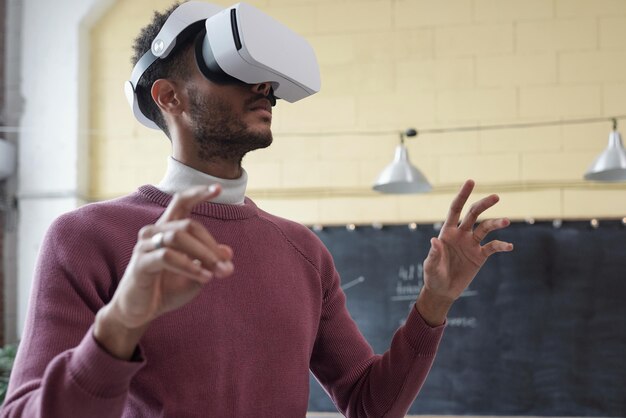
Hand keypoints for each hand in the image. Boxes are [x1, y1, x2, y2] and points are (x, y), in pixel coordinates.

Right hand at [94, 185, 233, 358]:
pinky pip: (168, 257)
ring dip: (203, 255)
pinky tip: (205, 278)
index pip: (181, 202)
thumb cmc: (166, 289)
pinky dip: (190, 266)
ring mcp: (144, 246)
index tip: (218, 188)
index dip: (198, 193)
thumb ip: (210, 262)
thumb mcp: (196, 274)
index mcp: (167, 229)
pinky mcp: (140, 263)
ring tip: (217, 272)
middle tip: (226, 266)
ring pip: (179, 237)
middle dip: (211, 245)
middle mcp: (153, 232)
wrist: (140, 312)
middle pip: (189, 225)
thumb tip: (229, 253)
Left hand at [417, 180, 512, 325]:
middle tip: (496, 197)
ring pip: (486, 228)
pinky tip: (509, 246)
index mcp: (447, 232)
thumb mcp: (430, 267)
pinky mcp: (480, 256)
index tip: (471, 181)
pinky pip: (493, 247)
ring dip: (496, 223)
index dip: (463, 195)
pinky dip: (501, 245)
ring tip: (506, 220)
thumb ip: (434, 254)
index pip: (456, 209)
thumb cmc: (433, 277)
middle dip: (484, 204)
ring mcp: (472, 244)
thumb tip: (435, 241)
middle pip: (474, 214)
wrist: (443, 291)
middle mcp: (461, 234)